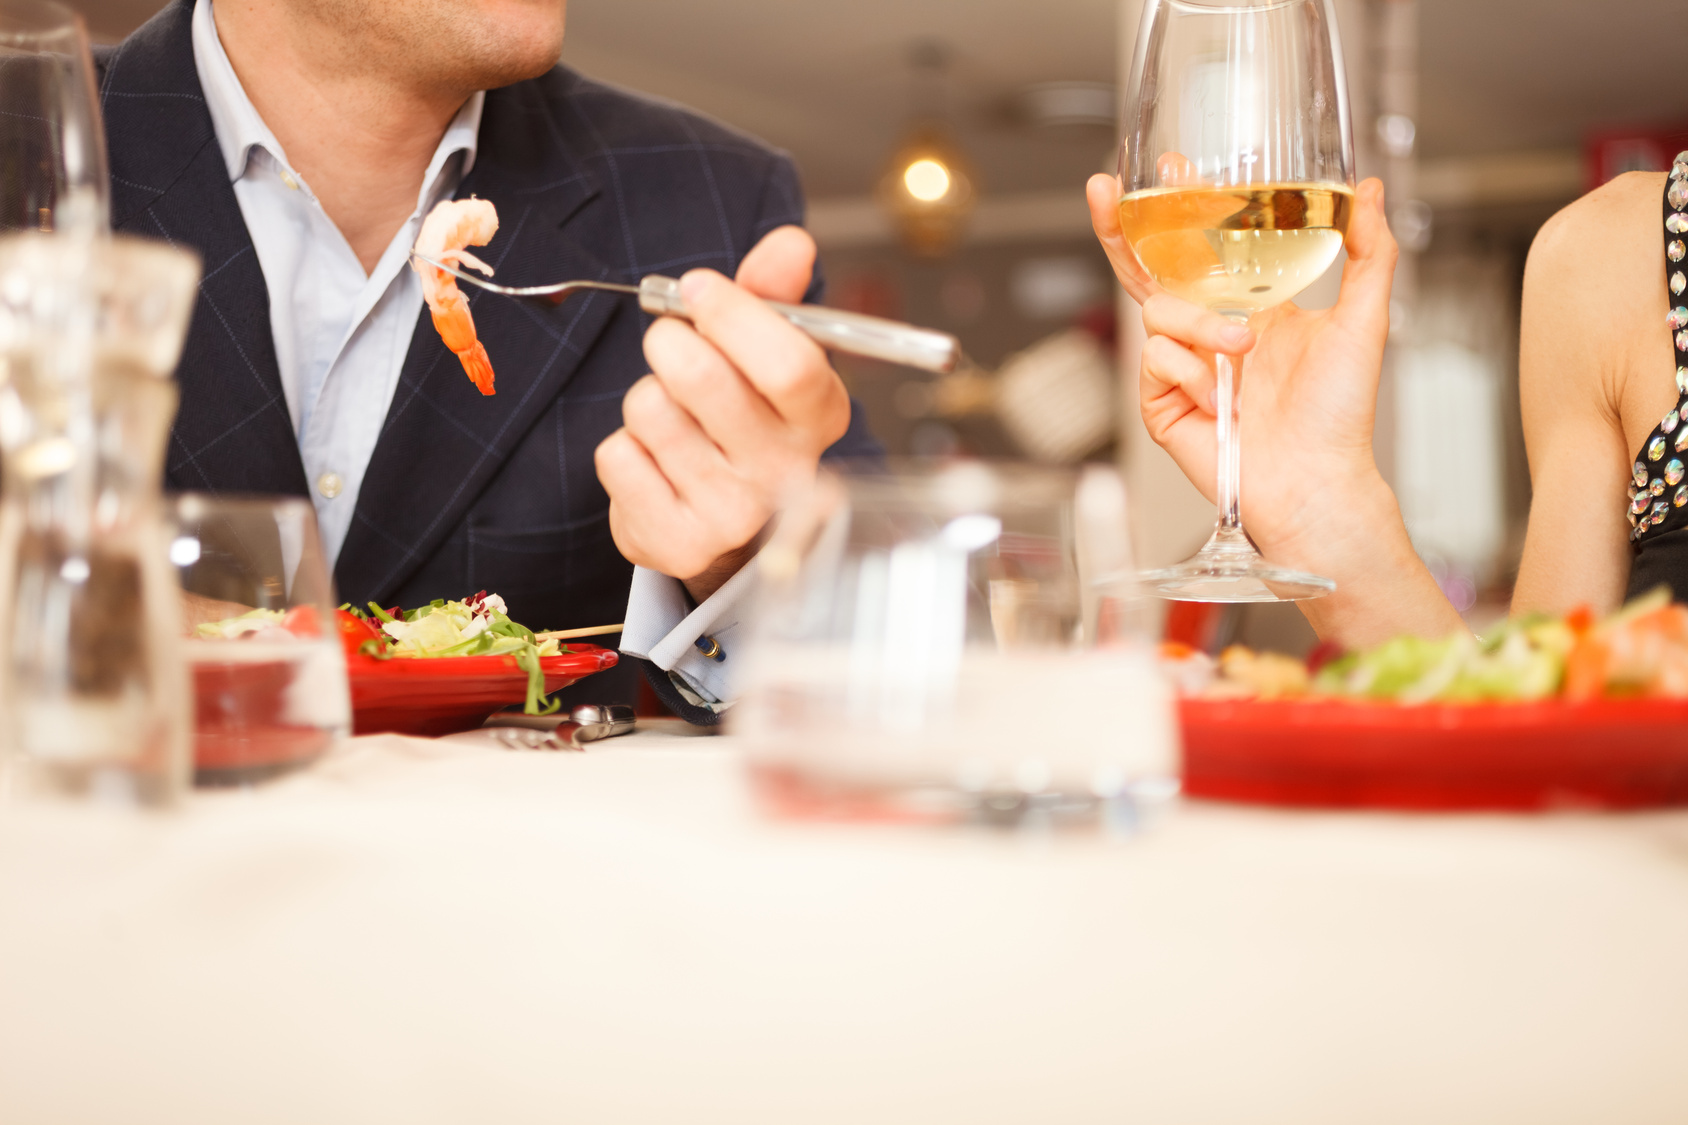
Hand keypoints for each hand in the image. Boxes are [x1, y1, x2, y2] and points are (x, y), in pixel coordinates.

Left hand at [595, 226, 850, 601]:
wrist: (721, 526)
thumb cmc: (742, 422)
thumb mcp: (764, 353)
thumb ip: (772, 293)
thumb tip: (792, 242)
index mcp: (820, 416)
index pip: (788, 362)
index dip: (733, 314)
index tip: (698, 288)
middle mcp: (786, 472)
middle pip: (703, 378)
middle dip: (669, 342)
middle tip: (670, 345)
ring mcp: (733, 514)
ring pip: (651, 412)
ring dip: (645, 400)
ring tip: (671, 419)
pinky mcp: (677, 542)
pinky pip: (617, 457)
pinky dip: (622, 448)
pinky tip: (654, 463)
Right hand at [1087, 173, 1396, 555]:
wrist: (1314, 480)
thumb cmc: (1340, 416)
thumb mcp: (1364, 319)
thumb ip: (1369, 250)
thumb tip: (1369, 189)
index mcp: (1252, 307)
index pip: (1206, 248)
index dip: (1183, 208)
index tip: (1175, 165)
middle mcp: (1210, 332)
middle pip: (1149, 269)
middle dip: (1122, 228)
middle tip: (1106, 190)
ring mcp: (1181, 367)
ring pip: (1158, 311)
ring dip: (1201, 325)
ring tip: (1242, 353)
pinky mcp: (1160, 402)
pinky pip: (1157, 360)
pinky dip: (1193, 375)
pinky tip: (1220, 402)